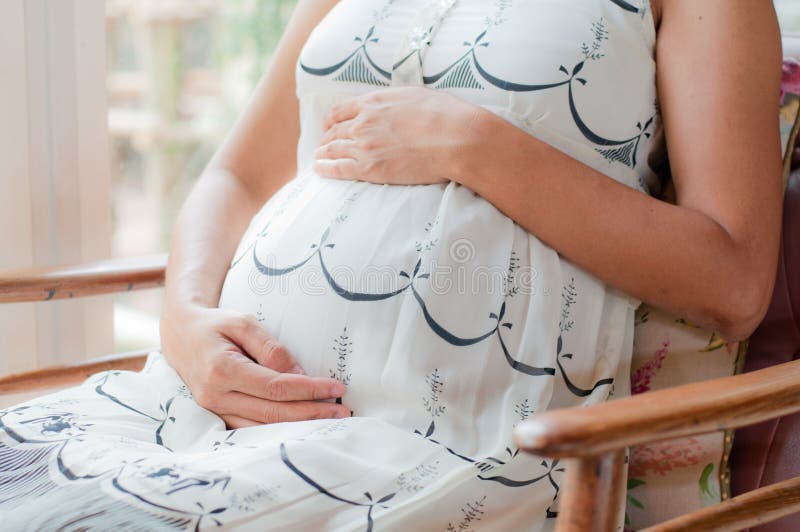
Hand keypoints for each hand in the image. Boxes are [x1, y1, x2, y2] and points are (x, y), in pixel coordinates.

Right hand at [160, 304, 349, 428]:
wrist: (180, 334)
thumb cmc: (215, 324)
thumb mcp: (244, 323)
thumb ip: (272, 349)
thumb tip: (300, 376)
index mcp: (222, 370)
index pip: (276, 388)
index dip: (310, 390)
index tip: (336, 387)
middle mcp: (216, 396)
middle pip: (273, 413)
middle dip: (312, 412)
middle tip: (342, 410)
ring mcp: (213, 410)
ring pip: (263, 427)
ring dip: (299, 425)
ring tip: (329, 418)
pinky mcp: (216, 416)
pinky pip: (251, 429)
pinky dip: (278, 429)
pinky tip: (301, 424)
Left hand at [313, 86, 480, 184]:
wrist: (457, 139)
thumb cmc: (445, 115)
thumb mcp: (414, 95)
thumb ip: (394, 102)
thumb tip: (392, 106)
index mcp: (373, 103)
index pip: (340, 111)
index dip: (332, 120)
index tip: (329, 126)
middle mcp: (363, 123)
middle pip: (334, 131)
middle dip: (327, 139)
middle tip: (323, 146)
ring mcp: (364, 146)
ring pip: (333, 150)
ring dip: (323, 154)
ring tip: (318, 159)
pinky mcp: (370, 169)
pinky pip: (338, 169)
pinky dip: (325, 168)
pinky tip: (319, 169)